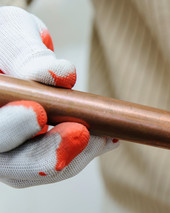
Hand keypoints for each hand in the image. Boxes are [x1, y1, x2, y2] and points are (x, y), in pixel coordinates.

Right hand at [0, 6, 117, 187]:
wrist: (15, 54)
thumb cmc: (9, 41)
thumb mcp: (13, 33)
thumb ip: (25, 53)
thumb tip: (60, 75)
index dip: (10, 128)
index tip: (39, 113)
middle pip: (8, 163)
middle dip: (46, 153)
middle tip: (81, 134)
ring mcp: (10, 148)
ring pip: (34, 170)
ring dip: (73, 156)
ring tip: (102, 137)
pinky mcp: (36, 150)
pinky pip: (58, 162)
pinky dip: (84, 152)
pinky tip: (107, 139)